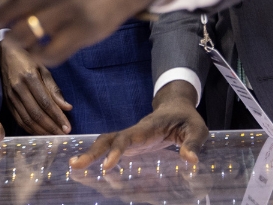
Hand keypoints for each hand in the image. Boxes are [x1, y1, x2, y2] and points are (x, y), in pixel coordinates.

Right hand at [1, 37, 71, 134]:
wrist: (5, 53)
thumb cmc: (28, 59)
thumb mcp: (44, 68)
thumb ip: (54, 89)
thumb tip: (67, 108)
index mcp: (30, 77)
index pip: (46, 102)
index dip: (57, 117)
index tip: (68, 128)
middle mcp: (18, 88)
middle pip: (36, 113)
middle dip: (51, 127)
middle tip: (63, 136)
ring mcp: (10, 96)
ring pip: (26, 119)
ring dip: (41, 131)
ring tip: (54, 137)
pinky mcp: (7, 101)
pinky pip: (18, 119)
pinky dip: (30, 129)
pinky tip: (40, 133)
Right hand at [70, 81, 207, 169]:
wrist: (176, 106)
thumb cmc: (187, 118)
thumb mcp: (197, 129)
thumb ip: (193, 144)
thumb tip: (190, 160)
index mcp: (148, 127)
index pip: (127, 138)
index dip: (116, 151)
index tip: (106, 166)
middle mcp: (135, 131)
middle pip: (108, 139)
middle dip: (92, 152)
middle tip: (75, 165)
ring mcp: (132, 137)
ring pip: (106, 142)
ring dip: (91, 153)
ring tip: (75, 166)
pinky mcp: (132, 143)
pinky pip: (112, 149)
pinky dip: (100, 156)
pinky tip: (90, 167)